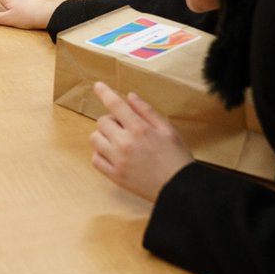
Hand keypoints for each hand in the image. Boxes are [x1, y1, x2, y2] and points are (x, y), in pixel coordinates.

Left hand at [89, 82, 193, 201]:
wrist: (179, 187)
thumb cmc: (177, 157)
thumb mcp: (168, 129)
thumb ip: (147, 111)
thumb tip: (130, 96)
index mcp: (139, 129)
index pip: (115, 105)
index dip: (104, 92)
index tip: (97, 85)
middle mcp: (125, 143)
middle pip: (102, 122)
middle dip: (111, 120)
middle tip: (125, 127)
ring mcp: (118, 161)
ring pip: (95, 139)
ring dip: (103, 136)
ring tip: (118, 141)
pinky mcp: (115, 176)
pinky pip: (95, 159)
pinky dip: (100, 154)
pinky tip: (113, 155)